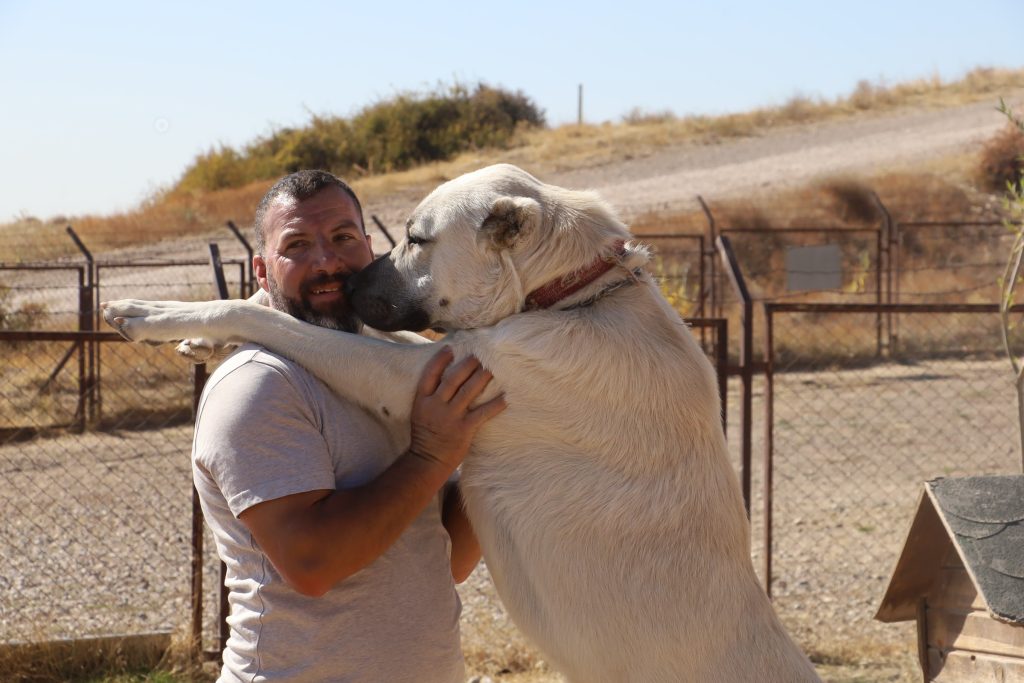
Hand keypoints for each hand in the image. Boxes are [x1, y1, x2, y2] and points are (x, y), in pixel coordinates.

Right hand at [409, 347, 505, 471]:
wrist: (427, 461)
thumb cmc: (426, 436)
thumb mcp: (420, 413)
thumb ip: (431, 398)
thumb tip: (448, 379)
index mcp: (422, 401)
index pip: (430, 375)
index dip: (440, 360)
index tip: (450, 349)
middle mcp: (436, 406)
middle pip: (453, 379)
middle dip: (467, 366)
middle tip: (478, 356)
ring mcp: (450, 417)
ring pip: (468, 391)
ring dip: (481, 378)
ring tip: (491, 370)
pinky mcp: (464, 429)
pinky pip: (482, 413)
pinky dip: (495, 405)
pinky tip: (506, 398)